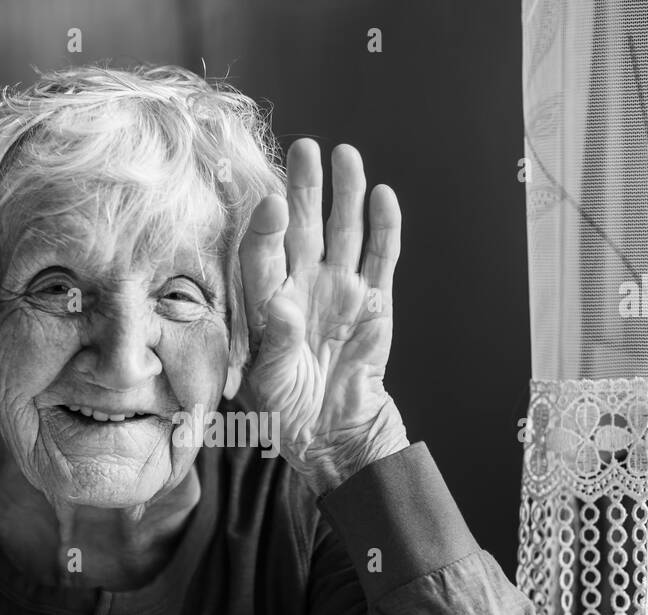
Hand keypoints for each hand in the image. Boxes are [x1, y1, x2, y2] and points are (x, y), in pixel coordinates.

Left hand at [239, 139, 409, 495]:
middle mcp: (302, 286)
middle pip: (302, 228)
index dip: (267, 229)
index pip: (263, 256)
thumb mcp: (270, 384)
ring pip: (343, 232)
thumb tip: (279, 306)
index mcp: (267, 303)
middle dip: (304, 188)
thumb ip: (275, 344)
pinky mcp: (375, 300)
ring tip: (345, 155)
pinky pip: (380, 257)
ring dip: (344, 195)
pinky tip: (381, 195)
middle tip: (304, 149)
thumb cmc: (288, 410)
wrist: (332, 431)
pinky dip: (384, 228)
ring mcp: (340, 289)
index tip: (272, 203)